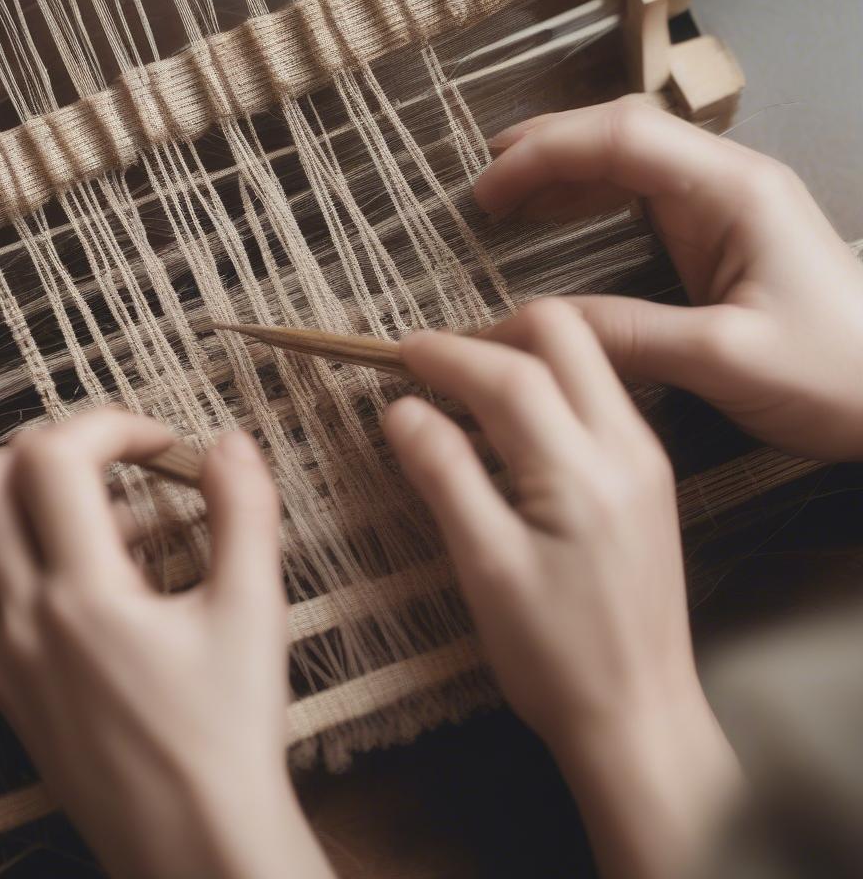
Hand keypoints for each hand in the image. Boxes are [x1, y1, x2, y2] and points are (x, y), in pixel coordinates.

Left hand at [0, 409, 333, 878]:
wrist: (193, 843)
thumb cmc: (229, 732)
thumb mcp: (254, 612)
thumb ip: (245, 512)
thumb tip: (231, 442)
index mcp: (84, 595)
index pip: (55, 459)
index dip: (111, 425)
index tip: (163, 445)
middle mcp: (23, 619)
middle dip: (59, 448)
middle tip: (123, 466)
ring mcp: (1, 656)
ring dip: (18, 496)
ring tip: (98, 516)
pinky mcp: (2, 686)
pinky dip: (2, 549)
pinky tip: (77, 572)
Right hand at [383, 305, 740, 878]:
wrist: (640, 715)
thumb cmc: (553, 656)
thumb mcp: (485, 568)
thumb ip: (445, 476)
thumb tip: (401, 409)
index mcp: (582, 470)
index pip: (510, 374)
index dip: (448, 354)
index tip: (400, 354)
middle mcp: (627, 445)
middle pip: (564, 335)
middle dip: (494, 333)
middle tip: (439, 366)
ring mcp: (645, 456)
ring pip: (586, 358)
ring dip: (523, 354)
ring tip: (465, 389)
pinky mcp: (649, 474)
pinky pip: (598, 394)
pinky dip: (548, 385)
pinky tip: (510, 424)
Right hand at [478, 97, 862, 460]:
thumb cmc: (837, 372)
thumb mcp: (725, 359)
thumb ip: (629, 333)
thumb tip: (540, 324)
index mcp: (733, 192)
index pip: (624, 138)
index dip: (547, 154)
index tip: (488, 188)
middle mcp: (728, 182)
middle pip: (624, 131)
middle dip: (548, 147)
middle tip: (485, 180)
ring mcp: (726, 205)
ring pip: (632, 157)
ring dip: (566, 167)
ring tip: (508, 190)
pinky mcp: (722, 235)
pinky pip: (644, 193)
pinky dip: (592, 194)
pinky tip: (561, 213)